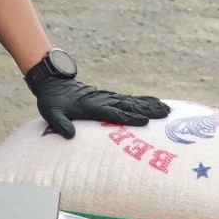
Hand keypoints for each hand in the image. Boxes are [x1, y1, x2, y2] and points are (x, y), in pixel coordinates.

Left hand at [31, 77, 169, 137]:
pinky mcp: (108, 97)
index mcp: (91, 106)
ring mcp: (107, 97)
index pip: (114, 113)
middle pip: (128, 106)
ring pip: (131, 102)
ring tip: (167, 110)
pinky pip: (128, 99)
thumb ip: (60, 124)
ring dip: (149, 105)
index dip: (129, 117)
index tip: (145, 121)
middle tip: (166, 114)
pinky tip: (155, 103)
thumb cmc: (52, 101)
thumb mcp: (51, 113)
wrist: (53, 83)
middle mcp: (103, 100)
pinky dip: (143, 101)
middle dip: (147, 110)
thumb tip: (69, 136)